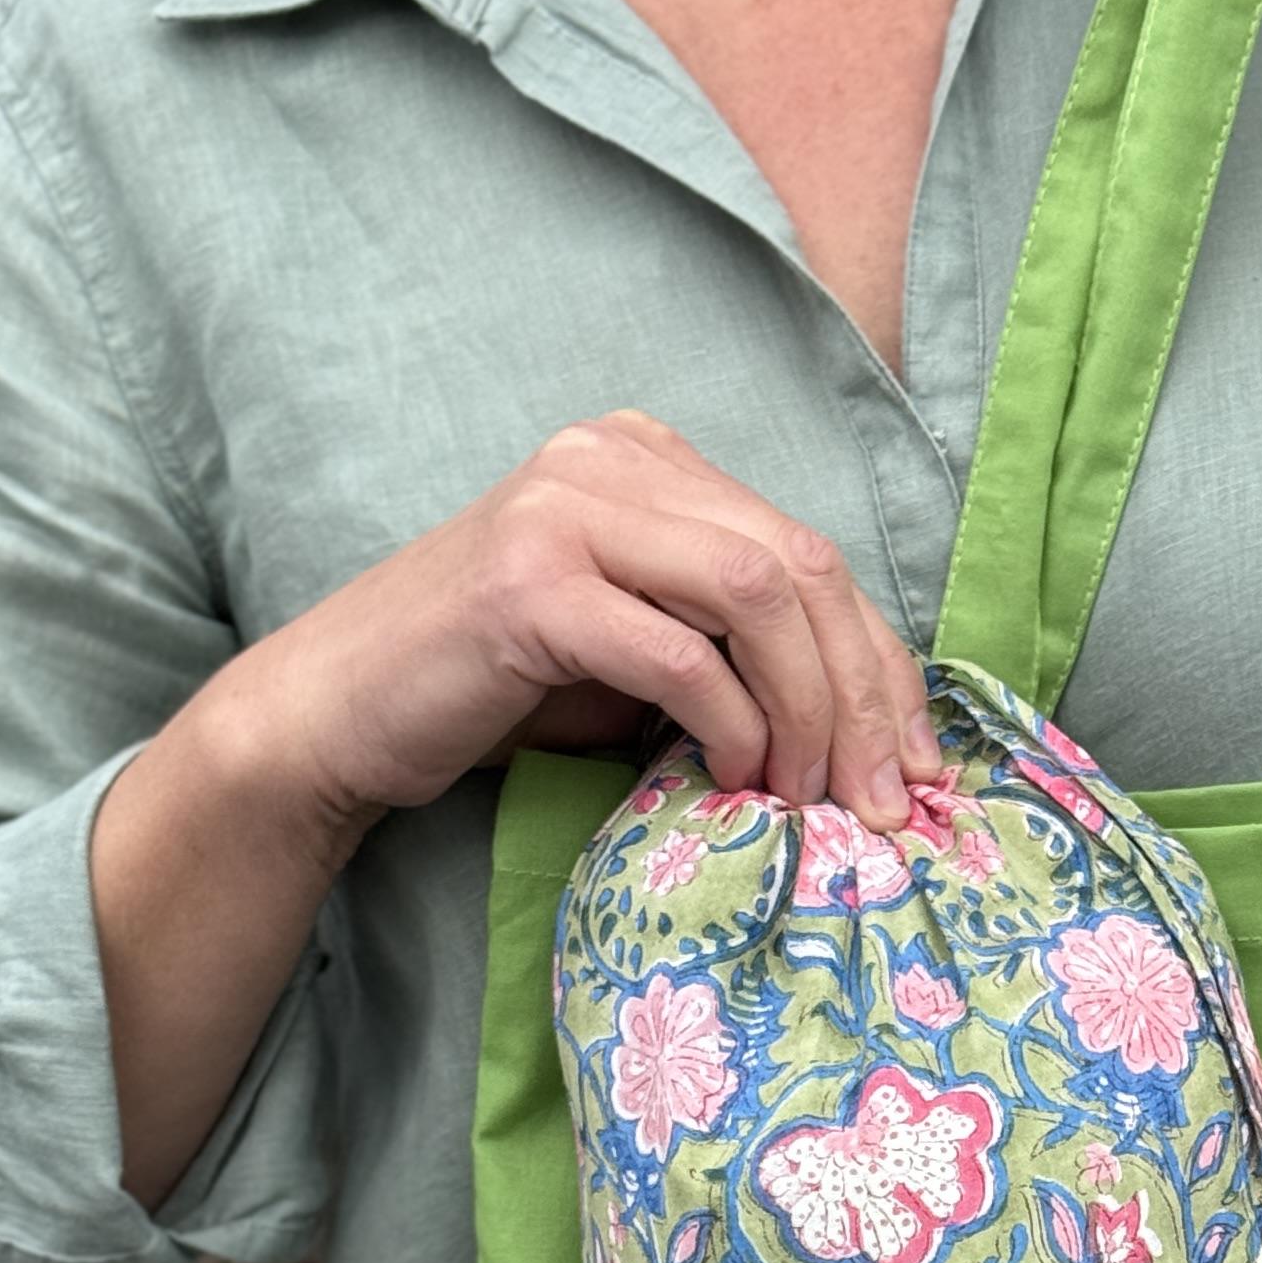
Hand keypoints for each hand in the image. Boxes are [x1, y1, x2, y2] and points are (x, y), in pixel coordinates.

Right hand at [232, 408, 942, 838]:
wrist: (344, 715)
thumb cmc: (498, 696)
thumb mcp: (643, 655)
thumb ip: (738, 651)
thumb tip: (874, 730)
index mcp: (648, 460)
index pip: (811, 554)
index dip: (882, 668)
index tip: (917, 768)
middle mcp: (610, 459)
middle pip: (802, 566)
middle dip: (863, 698)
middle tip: (880, 803)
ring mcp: (566, 509)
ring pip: (758, 593)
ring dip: (806, 712)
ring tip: (806, 796)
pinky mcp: (529, 585)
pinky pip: (680, 652)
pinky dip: (730, 725)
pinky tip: (731, 779)